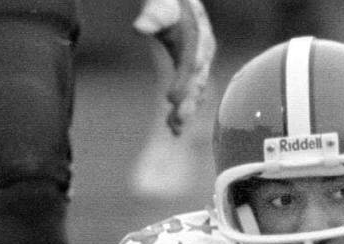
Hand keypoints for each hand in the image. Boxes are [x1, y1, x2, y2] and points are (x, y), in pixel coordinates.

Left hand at [132, 0, 215, 134]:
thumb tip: (139, 28)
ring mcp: (199, 66)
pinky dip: (181, 111)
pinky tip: (173, 127)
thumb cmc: (171, 2)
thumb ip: (155, 13)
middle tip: (178, 120)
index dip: (185, 81)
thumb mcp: (164, 3)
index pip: (194, 62)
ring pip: (194, 93)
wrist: (180, 5)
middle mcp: (204, 55)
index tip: (173, 97)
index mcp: (202, 37)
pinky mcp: (191, 74)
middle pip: (197, 82)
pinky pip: (188, 95)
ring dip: (185, 112)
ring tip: (175, 130)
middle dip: (188, 102)